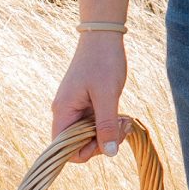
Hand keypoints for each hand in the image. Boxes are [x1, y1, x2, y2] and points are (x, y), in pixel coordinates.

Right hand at [51, 34, 127, 158]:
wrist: (103, 36)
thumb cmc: (103, 62)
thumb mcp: (107, 95)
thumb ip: (106, 125)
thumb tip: (109, 153)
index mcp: (63, 112)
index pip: (65, 151)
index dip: (87, 152)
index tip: (108, 138)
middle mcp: (66, 113)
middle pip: (79, 145)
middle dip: (103, 142)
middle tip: (123, 127)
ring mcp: (76, 109)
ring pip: (90, 135)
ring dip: (110, 132)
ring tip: (126, 119)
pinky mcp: (87, 104)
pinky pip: (96, 124)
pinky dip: (110, 123)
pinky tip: (123, 116)